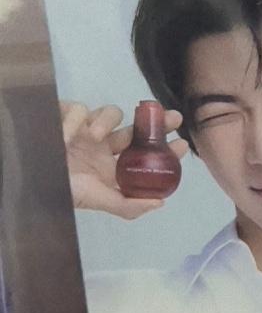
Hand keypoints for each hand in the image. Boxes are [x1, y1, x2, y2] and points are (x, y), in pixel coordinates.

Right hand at [61, 102, 187, 220]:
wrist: (29, 180)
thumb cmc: (63, 190)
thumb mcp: (97, 201)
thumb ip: (128, 205)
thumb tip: (161, 202)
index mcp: (114, 166)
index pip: (145, 152)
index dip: (164, 147)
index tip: (181, 144)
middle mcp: (104, 146)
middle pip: (137, 127)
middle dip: (156, 121)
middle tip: (173, 118)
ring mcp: (86, 129)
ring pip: (110, 112)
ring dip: (106, 121)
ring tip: (93, 136)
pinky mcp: (66, 116)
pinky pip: (78, 107)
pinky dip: (76, 118)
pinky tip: (67, 134)